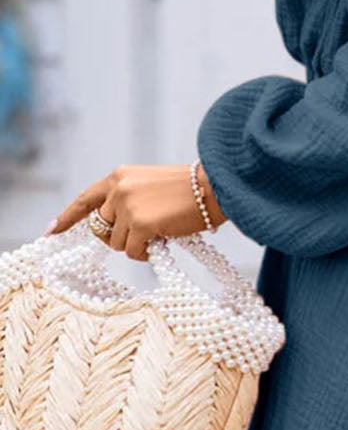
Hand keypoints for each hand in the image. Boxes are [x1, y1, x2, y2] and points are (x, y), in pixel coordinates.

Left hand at [43, 163, 227, 261]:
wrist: (214, 187)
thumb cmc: (188, 189)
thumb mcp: (148, 185)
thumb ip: (126, 199)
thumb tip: (111, 230)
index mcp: (119, 176)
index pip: (85, 199)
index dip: (67, 218)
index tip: (50, 232)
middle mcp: (118, 189)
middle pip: (102, 228)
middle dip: (119, 236)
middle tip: (144, 233)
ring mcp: (127, 206)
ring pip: (116, 243)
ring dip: (135, 244)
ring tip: (159, 232)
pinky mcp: (140, 224)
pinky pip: (131, 252)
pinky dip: (145, 253)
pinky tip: (161, 241)